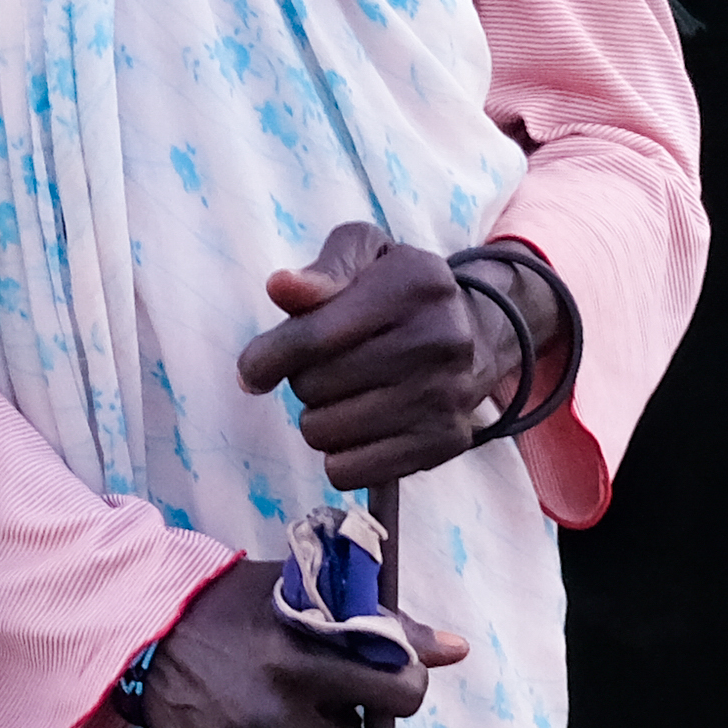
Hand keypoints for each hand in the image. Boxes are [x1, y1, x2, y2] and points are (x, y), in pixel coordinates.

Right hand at [133, 558, 471, 727]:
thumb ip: (385, 626)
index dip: (399, 688)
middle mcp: (270, 713)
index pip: (398, 696)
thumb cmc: (238, 608)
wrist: (146, 633)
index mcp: (300, 660)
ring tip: (282, 726)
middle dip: (344, 727)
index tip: (380, 682)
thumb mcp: (310, 598)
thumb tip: (458, 651)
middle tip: (313, 701)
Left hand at [238, 222, 521, 488]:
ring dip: (319, 418)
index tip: (252, 370)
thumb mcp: (366, 255)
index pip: (315, 335)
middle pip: (313, 386)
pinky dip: (339, 456)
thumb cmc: (399, 291)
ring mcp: (445, 396)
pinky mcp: (444, 442)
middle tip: (328, 367)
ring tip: (344, 395)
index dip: (267, 357)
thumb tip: (281, 287)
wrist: (475, 333)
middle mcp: (439, 340)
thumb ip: (323, 269)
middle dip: (303, 379)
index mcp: (414, 284)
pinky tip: (358, 427)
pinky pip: (349, 472)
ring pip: (324, 433)